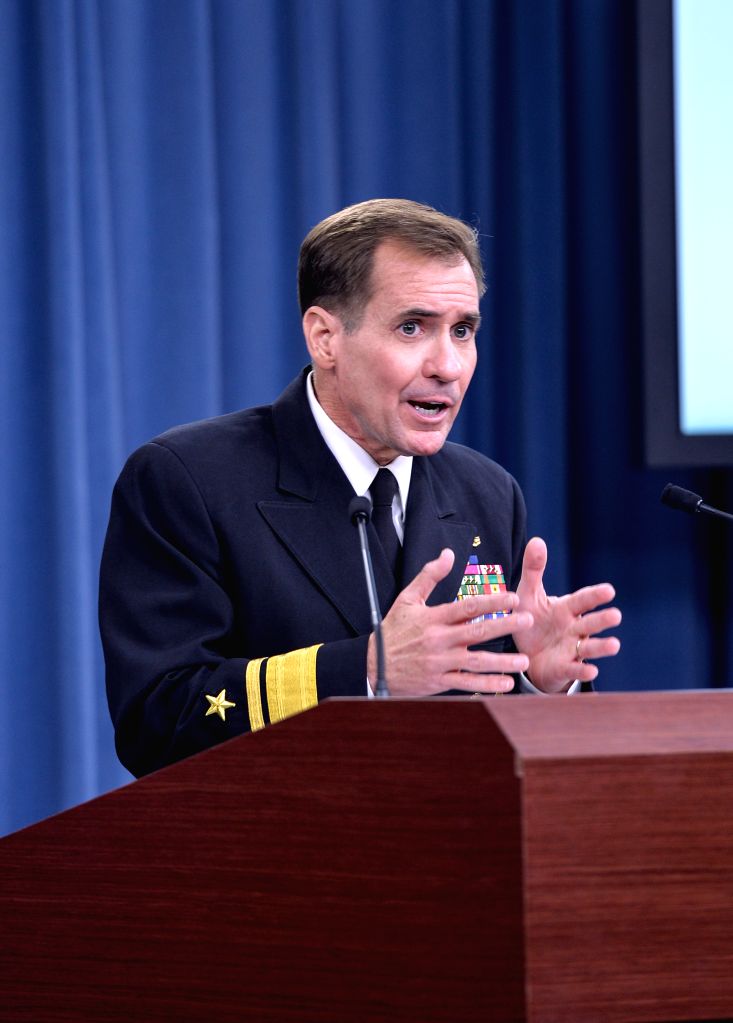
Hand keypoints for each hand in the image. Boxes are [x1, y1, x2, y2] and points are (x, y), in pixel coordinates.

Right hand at [368, 548, 532, 695]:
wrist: (373, 666)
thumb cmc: (392, 631)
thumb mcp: (406, 599)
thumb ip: (429, 575)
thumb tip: (448, 554)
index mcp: (433, 618)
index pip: (467, 607)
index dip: (492, 601)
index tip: (513, 598)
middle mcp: (439, 639)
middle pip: (477, 630)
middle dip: (505, 625)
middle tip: (527, 620)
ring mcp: (440, 662)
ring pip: (476, 661)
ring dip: (502, 662)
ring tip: (523, 661)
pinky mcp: (439, 681)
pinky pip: (467, 682)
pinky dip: (487, 684)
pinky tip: (505, 683)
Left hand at [513, 537, 621, 691]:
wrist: (526, 653)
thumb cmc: (533, 620)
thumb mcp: (528, 594)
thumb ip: (534, 570)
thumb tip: (537, 540)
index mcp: (566, 609)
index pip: (582, 600)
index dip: (594, 596)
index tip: (609, 590)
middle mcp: (574, 629)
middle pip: (590, 623)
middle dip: (602, 620)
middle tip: (616, 615)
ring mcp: (571, 649)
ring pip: (589, 648)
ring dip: (601, 647)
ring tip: (614, 645)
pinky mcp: (563, 668)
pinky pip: (574, 669)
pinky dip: (583, 671)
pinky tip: (592, 671)